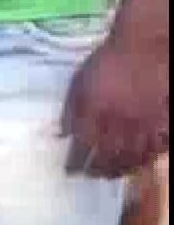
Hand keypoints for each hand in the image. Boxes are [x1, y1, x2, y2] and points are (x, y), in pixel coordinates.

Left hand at [62, 31, 169, 177]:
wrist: (146, 47)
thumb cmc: (108, 62)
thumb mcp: (80, 82)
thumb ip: (70, 110)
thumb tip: (61, 136)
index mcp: (95, 113)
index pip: (82, 148)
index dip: (75, 163)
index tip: (69, 172)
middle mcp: (120, 125)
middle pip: (108, 158)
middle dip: (97, 171)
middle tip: (90, 177)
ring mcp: (145, 127)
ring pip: (133, 159)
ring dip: (120, 170)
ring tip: (110, 175)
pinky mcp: (165, 125)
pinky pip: (156, 150)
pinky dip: (144, 160)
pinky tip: (136, 163)